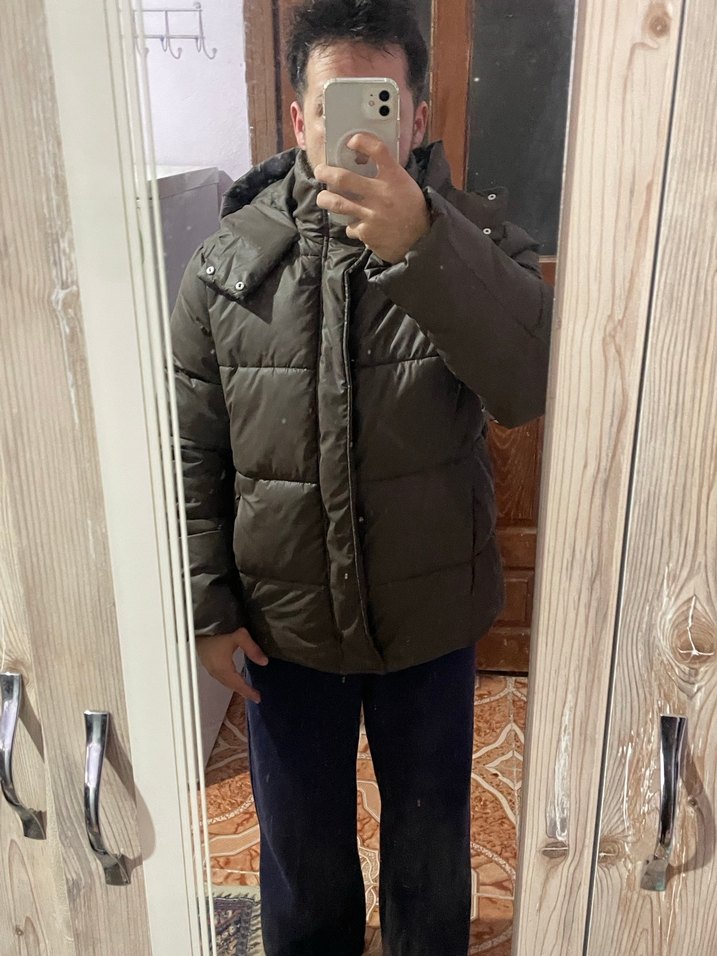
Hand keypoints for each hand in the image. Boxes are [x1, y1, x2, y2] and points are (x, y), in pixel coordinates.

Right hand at [195, 627, 267, 702]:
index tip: (257, 698)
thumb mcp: (239, 637)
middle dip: (243, 691)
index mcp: (223, 669)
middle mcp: (216, 672)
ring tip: (245, 689)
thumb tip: (264, 661)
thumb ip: (252, 649)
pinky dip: (229, 681)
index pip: (239, 684)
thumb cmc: (216, 631)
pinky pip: (220, 677)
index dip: (248, 692)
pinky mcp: (208, 664)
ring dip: (236, 687)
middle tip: (254, 695)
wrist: (199, 628)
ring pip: (225, 682)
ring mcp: (210, 668)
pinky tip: (233, 678)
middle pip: (232, 685)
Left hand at [315, 132, 430, 263]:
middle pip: (343, 178)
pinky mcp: (366, 232)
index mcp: (394, 178)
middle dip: (325, 173)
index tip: (351, 141)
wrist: (421, 239)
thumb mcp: (404, 184)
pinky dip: (352, 226)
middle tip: (320, 172)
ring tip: (323, 198)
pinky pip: (350, 227)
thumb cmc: (411, 209)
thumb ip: (387, 174)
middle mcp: (381, 194)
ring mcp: (372, 214)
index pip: (378, 150)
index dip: (362, 141)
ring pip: (337, 203)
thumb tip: (363, 162)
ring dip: (325, 199)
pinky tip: (359, 226)